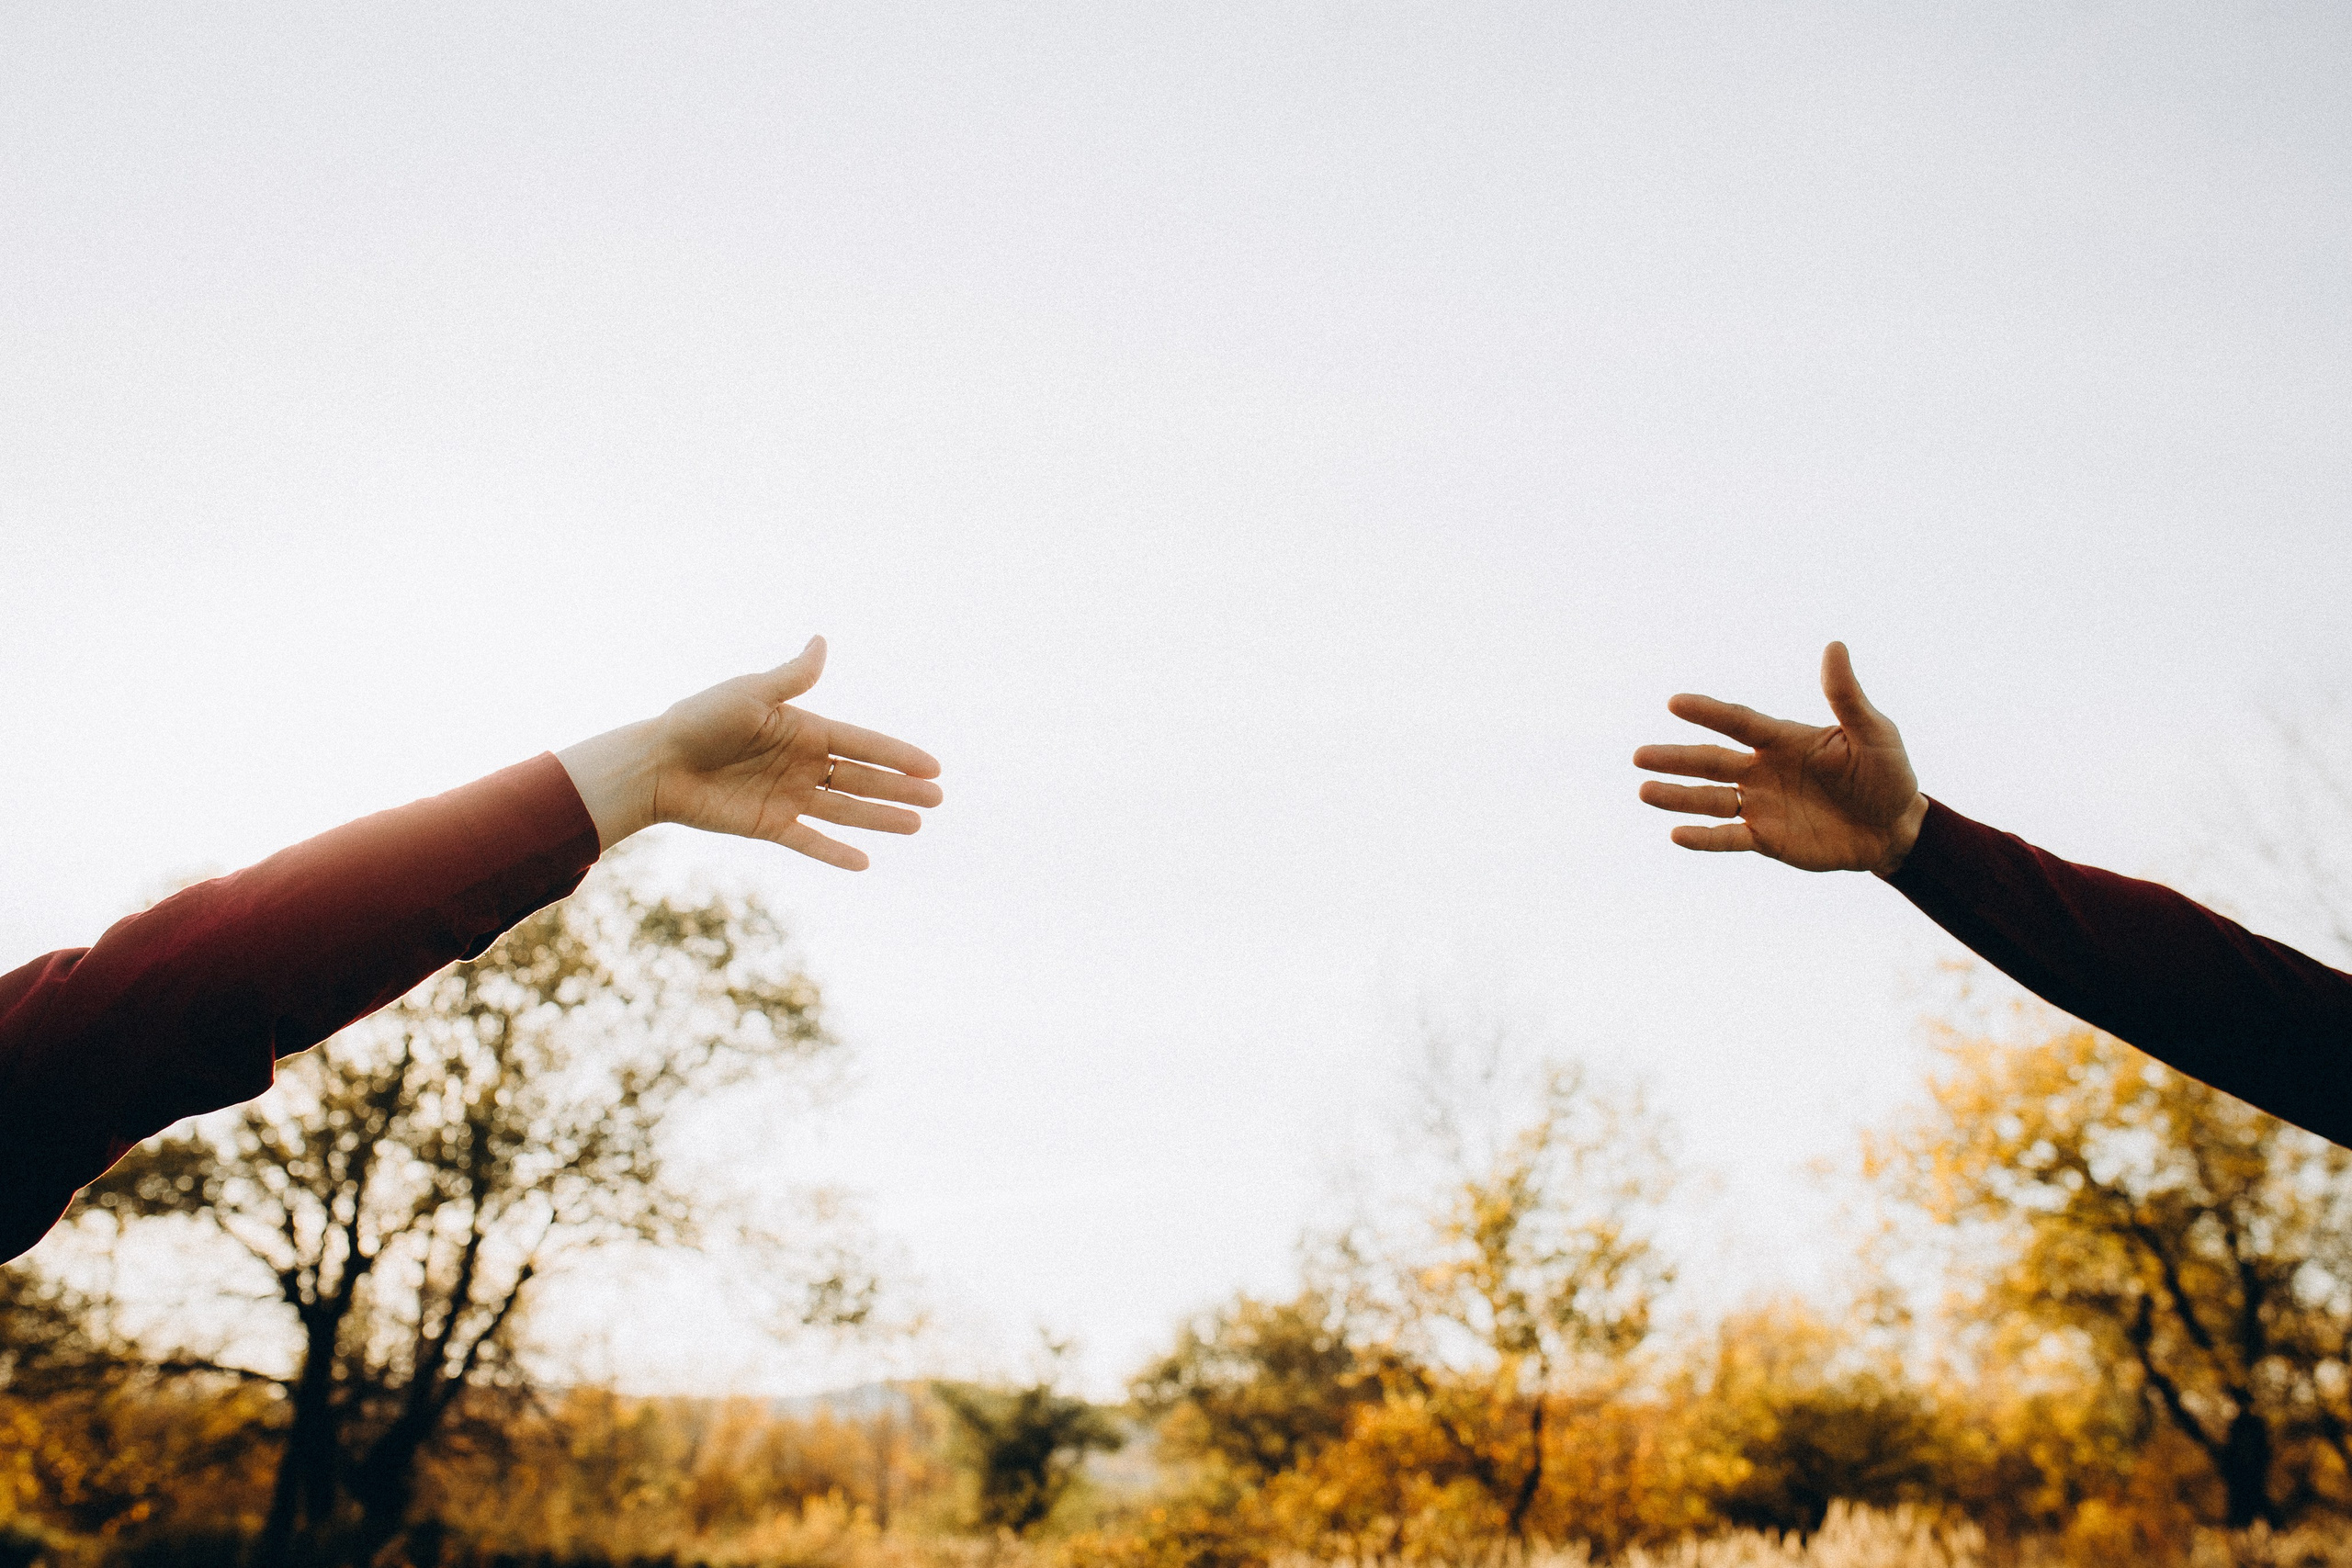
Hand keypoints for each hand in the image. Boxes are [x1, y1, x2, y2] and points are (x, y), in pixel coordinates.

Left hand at [558, 637, 942, 869]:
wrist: (656, 762)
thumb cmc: (699, 719)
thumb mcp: (749, 693)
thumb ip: (792, 678)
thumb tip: (822, 641)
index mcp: (802, 729)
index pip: (861, 743)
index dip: (897, 755)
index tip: (933, 766)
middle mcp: (801, 764)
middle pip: (861, 778)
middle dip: (900, 788)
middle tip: (939, 798)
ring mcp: (787, 796)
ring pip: (845, 809)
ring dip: (880, 818)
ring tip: (917, 824)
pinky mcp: (768, 824)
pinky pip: (809, 840)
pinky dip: (835, 852)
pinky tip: (865, 861)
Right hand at [1633, 641, 1926, 875]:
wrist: (1895, 828)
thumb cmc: (1887, 773)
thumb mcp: (1873, 732)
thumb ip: (1846, 696)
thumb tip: (1835, 645)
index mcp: (1783, 740)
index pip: (1739, 722)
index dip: (1708, 713)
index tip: (1675, 703)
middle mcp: (1763, 770)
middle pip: (1712, 762)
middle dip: (1675, 759)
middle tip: (1638, 756)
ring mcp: (1762, 806)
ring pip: (1711, 800)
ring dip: (1678, 797)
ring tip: (1644, 792)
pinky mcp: (1768, 839)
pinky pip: (1730, 838)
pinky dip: (1704, 838)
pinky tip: (1677, 834)